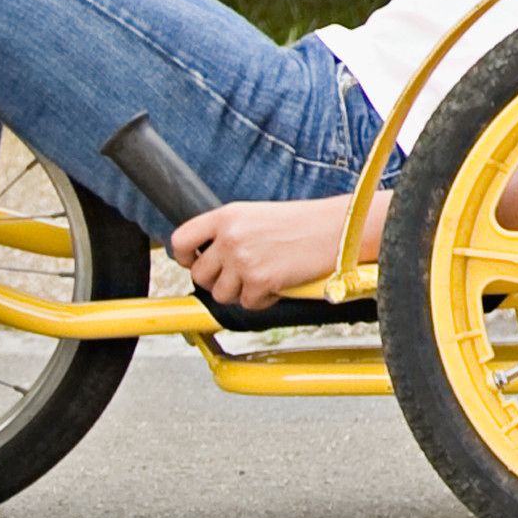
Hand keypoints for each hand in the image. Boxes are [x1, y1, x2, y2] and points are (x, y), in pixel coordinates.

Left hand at [172, 196, 353, 310]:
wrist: (336, 230)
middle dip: (218, 280)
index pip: (181, 239)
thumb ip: (231, 231)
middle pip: (200, 274)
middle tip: (240, 275)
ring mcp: (243, 260)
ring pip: (221, 294)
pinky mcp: (259, 282)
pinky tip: (279, 283)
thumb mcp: (258, 215)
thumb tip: (210, 255)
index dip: (182, 256)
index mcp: (227, 216)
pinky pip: (248, 303)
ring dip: (241, 292)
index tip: (192, 261)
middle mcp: (230, 237)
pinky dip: (263, 299)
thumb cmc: (305, 222)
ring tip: (264, 277)